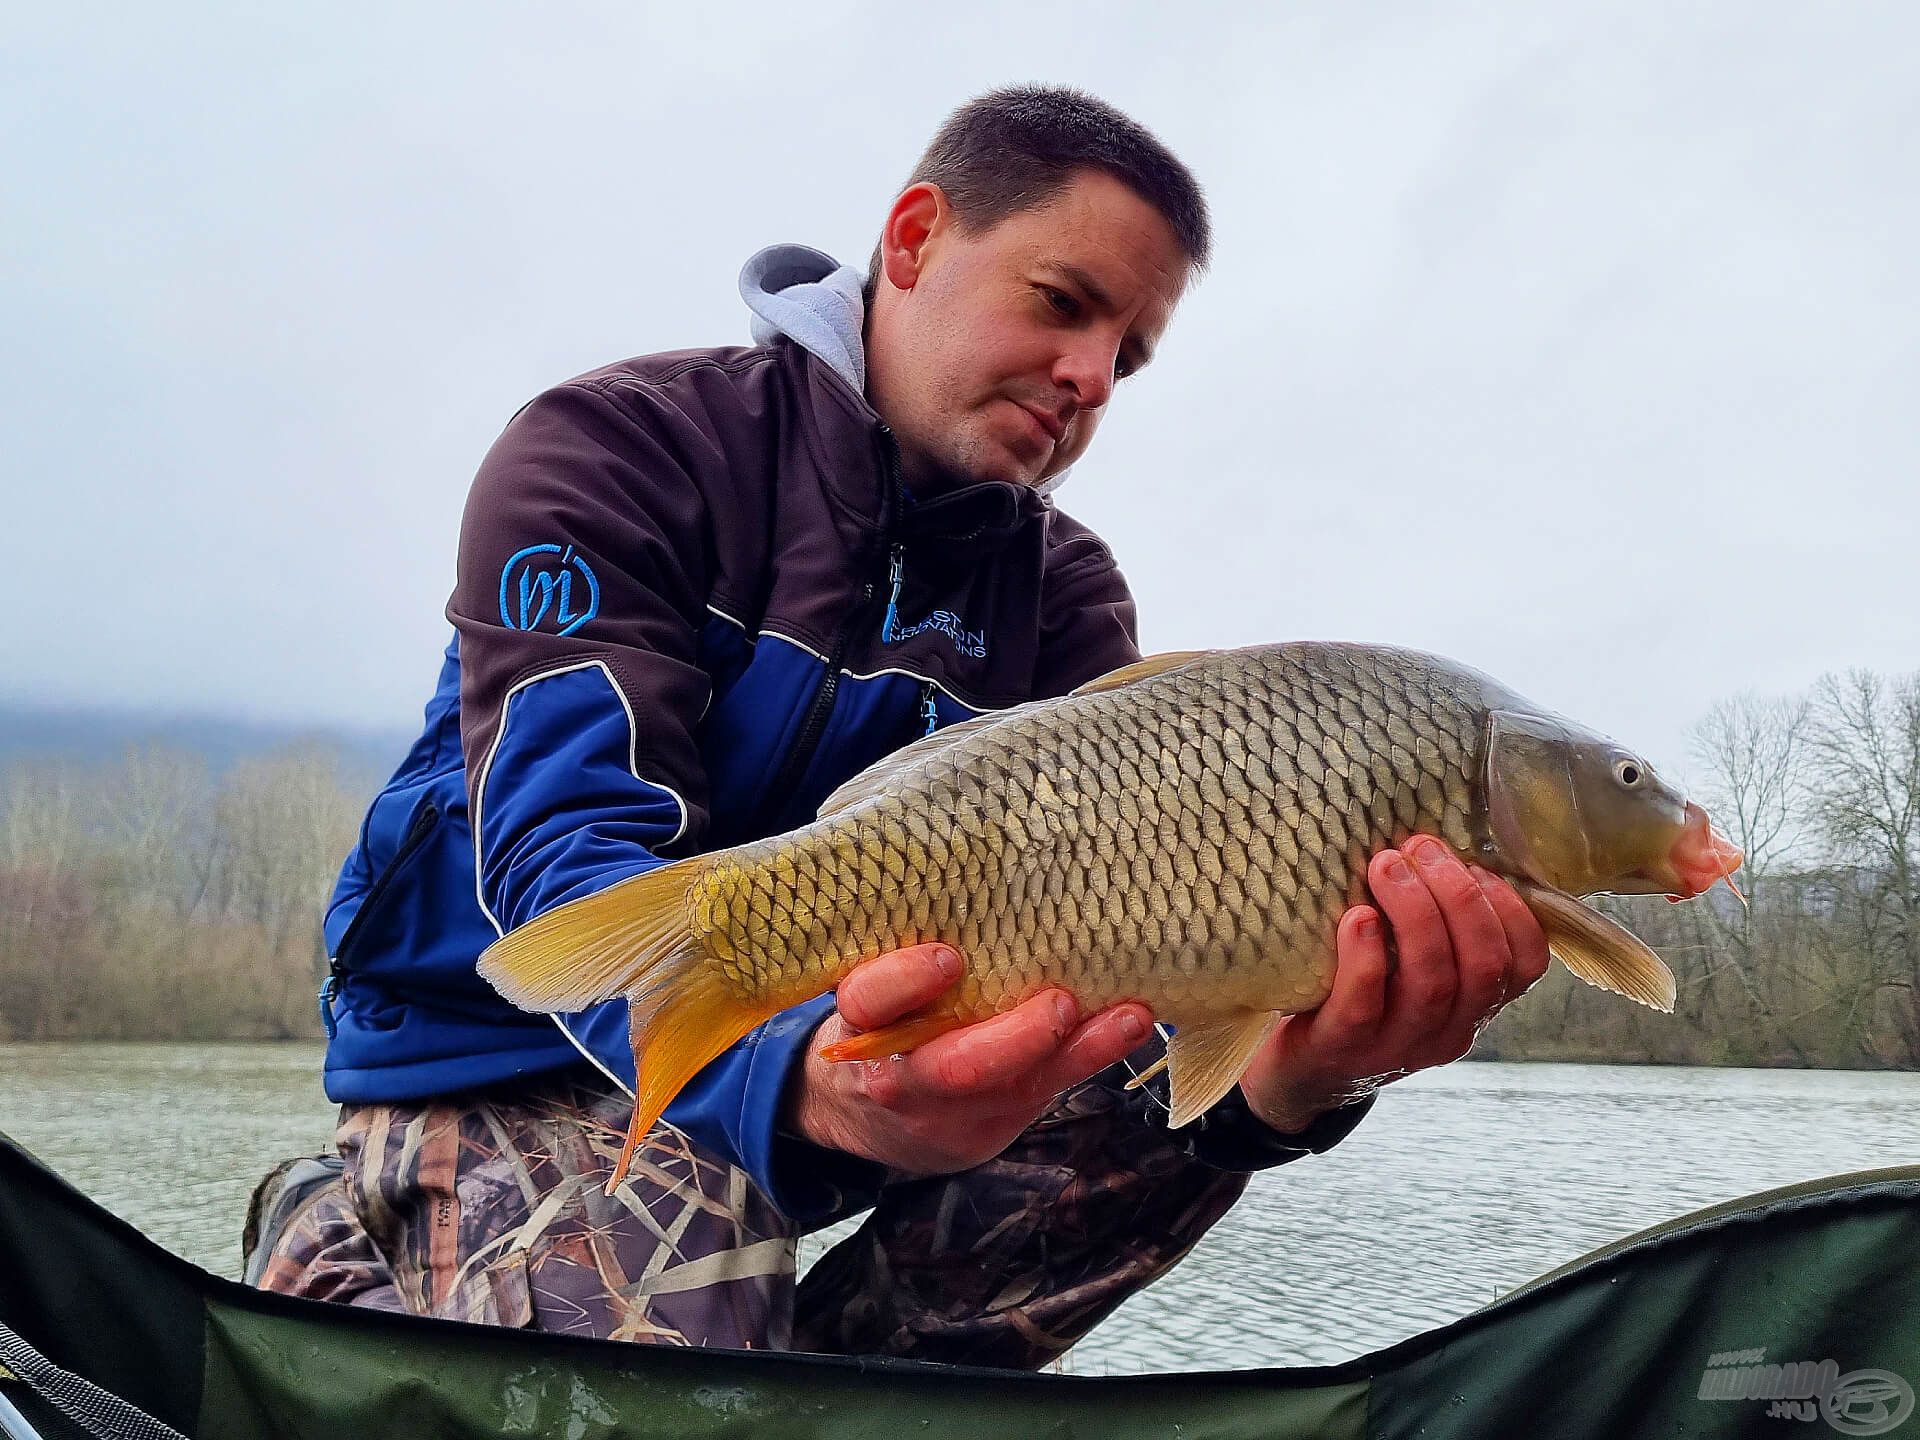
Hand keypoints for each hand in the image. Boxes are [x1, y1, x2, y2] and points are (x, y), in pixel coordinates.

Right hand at [786, 943, 1153, 1174]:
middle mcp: (902, 1075)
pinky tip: (1131, 1024)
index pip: (867, 1003)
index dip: (902, 982)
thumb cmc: (880, 1020)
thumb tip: (951, 858)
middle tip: (1059, 1000)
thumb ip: (898, 951)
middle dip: (1013, 1038)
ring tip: (1128, 1015)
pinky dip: (1093, 1055)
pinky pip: (1048, 1092)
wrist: (873, 1118)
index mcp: (859, 1025)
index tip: (947, 956)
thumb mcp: (866, 989)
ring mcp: (951, 1110)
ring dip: (1079, 1049)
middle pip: (954, 1067)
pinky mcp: (994, 1123)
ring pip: (1016, 1086)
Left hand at [1238, 834, 1549, 1132]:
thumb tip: (1438, 842)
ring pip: (1432, 982)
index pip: (1526, 964)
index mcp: (1475, 1005)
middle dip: (1458, 896)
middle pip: (1482, 965)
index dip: (1510, 908)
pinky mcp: (1343, 1048)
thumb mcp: (1410, 964)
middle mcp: (1449, 1030)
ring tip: (1386, 865)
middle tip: (1420, 848)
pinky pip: (1364, 1005)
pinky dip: (1366, 956)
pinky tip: (1358, 918)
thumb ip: (1436, 922)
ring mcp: (1398, 1046)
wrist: (1298, 1070)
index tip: (1474, 862)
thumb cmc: (1358, 992)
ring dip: (1415, 913)